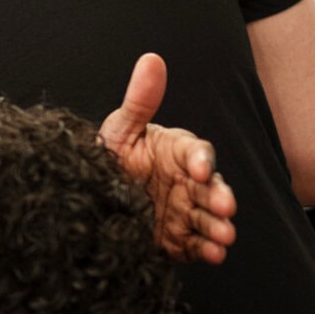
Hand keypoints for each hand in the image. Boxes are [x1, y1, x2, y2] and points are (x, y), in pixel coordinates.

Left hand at [98, 54, 236, 264]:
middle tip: (224, 207)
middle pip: (210, 187)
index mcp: (175, 152)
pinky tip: (214, 254)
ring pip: (208, 217)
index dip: (201, 159)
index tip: (199, 168)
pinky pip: (196, 244)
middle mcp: (186, 182)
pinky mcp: (178, 238)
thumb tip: (151, 59)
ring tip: (224, 235)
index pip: (196, 152)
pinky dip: (208, 250)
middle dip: (219, 197)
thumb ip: (140, 100)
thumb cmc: (108, 160)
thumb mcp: (119, 130)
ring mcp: (183, 210)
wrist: (89, 203)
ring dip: (219, 226)